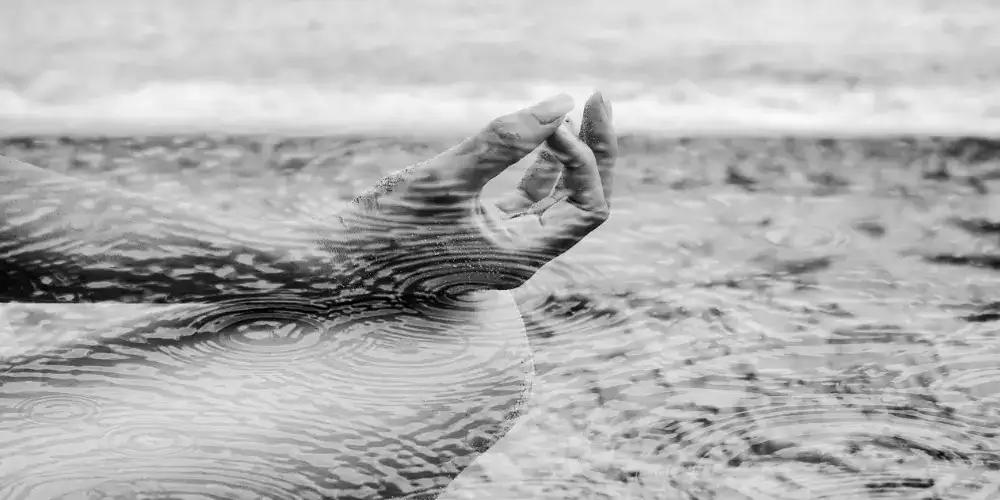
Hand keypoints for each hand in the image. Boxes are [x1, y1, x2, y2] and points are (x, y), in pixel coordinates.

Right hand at [331, 90, 617, 297]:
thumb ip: (505, 141)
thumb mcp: (447, 177)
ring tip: (574, 109)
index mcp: (521, 258)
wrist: (339, 257)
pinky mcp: (483, 230)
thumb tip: (561, 104)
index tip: (556, 121)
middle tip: (598, 98)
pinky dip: (539, 165)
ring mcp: (503, 244)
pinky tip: (543, 132)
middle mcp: (520, 256)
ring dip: (570, 155)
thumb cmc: (386, 225)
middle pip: (581, 203)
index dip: (585, 160)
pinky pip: (527, 198)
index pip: (585, 208)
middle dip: (593, 152)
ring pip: (557, 199)